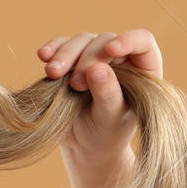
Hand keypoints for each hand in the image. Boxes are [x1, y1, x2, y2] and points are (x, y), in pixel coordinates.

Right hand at [38, 29, 160, 166]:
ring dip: (65, 54)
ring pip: (82, 41)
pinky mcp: (73, 60)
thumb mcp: (110, 119)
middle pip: (105, 41)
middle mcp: (121, 59)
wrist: (84, 147)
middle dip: (87, 58)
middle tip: (75, 85)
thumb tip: (98, 69)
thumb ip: (108, 95)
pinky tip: (43, 56)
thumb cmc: (107, 135)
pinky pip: (62, 45)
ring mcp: (96, 57)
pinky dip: (53, 49)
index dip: (129, 40)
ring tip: (52, 73)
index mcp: (142, 71)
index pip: (143, 43)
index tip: (111, 50)